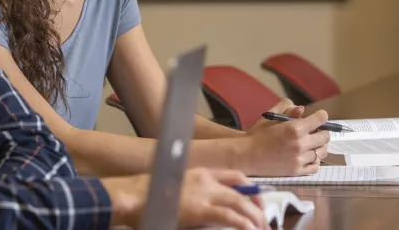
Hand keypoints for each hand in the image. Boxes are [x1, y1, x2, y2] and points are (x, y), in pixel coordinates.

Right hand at [103, 168, 268, 229]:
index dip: (251, 188)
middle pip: (243, 190)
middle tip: (264, 221)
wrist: (134, 196)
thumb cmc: (148, 195)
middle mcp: (207, 180)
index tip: (257, 201)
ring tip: (262, 229)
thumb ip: (195, 193)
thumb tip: (208, 207)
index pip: (235, 176)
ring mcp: (205, 193)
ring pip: (241, 203)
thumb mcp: (176, 187)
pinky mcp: (201, 209)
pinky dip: (244, 224)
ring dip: (255, 218)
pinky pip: (231, 217)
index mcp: (201, 173)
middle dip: (258, 206)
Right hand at [243, 99, 330, 175]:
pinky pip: (315, 166)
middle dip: (322, 131)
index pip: (320, 119)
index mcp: (294, 128)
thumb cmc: (258, 134)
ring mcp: (299, 159)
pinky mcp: (297, 171)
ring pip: (322, 152)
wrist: (247, 155)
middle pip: (325, 136)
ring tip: (311, 144)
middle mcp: (300, 144)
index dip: (321, 116)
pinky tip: (308, 156)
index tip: (320, 116)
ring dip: (319, 146)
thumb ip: (287, 108)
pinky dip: (315, 160)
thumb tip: (301, 110)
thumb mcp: (270, 117)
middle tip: (315, 131)